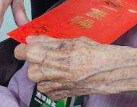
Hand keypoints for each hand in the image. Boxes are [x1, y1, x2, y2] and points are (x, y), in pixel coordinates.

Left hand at [15, 36, 136, 99]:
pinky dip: (51, 84)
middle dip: (35, 62)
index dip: (24, 48)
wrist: (111, 70)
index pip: (26, 53)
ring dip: (43, 73)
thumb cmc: (95, 52)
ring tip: (57, 66)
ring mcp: (58, 86)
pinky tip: (62, 76)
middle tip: (47, 55)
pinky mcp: (62, 96)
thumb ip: (49, 41)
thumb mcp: (73, 40)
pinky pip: (48, 91)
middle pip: (30, 69)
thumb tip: (31, 39)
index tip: (28, 46)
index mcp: (55, 55)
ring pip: (38, 81)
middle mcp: (54, 73)